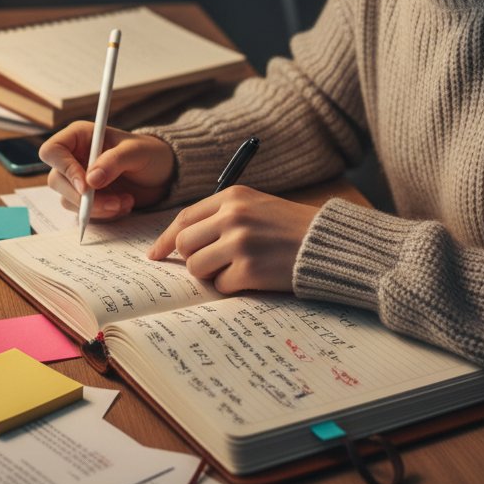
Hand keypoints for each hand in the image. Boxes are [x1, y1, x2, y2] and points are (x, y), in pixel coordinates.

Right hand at [39, 122, 175, 219]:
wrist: (162, 174)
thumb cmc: (150, 153)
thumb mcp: (136, 152)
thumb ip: (114, 161)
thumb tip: (90, 180)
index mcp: (79, 136)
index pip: (52, 151)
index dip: (64, 169)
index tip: (87, 186)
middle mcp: (74, 157)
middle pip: (56, 180)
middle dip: (84, 197)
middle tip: (113, 202)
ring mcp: (78, 179)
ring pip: (69, 200)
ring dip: (98, 208)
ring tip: (125, 201)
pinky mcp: (87, 199)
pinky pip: (83, 213)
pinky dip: (104, 214)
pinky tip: (124, 205)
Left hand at [147, 187, 317, 293]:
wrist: (329, 244)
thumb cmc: (290, 227)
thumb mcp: (255, 206)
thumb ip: (220, 216)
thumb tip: (179, 241)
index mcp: (232, 197)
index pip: (184, 218)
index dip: (166, 239)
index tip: (155, 254)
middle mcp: (232, 217)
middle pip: (185, 244)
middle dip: (192, 258)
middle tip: (211, 262)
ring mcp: (240, 243)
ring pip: (196, 267)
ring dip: (212, 273)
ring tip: (237, 267)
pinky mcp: (250, 270)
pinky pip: (220, 285)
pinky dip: (232, 286)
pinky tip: (253, 277)